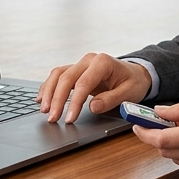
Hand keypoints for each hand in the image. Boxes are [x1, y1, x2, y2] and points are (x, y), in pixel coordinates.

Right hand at [37, 53, 151, 123]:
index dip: (74, 102)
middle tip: (53, 118)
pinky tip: (42, 99)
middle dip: (57, 99)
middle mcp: (88, 60)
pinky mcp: (76, 70)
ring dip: (49, 92)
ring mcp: (81, 64)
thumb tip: (93, 106)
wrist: (135, 73)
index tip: (69, 118)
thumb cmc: (133, 82)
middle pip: (66, 78)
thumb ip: (111, 99)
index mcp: (102, 62)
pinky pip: (58, 76)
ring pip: (58, 75)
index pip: (83, 83)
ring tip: (44, 110)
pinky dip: (48, 87)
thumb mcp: (129, 93)